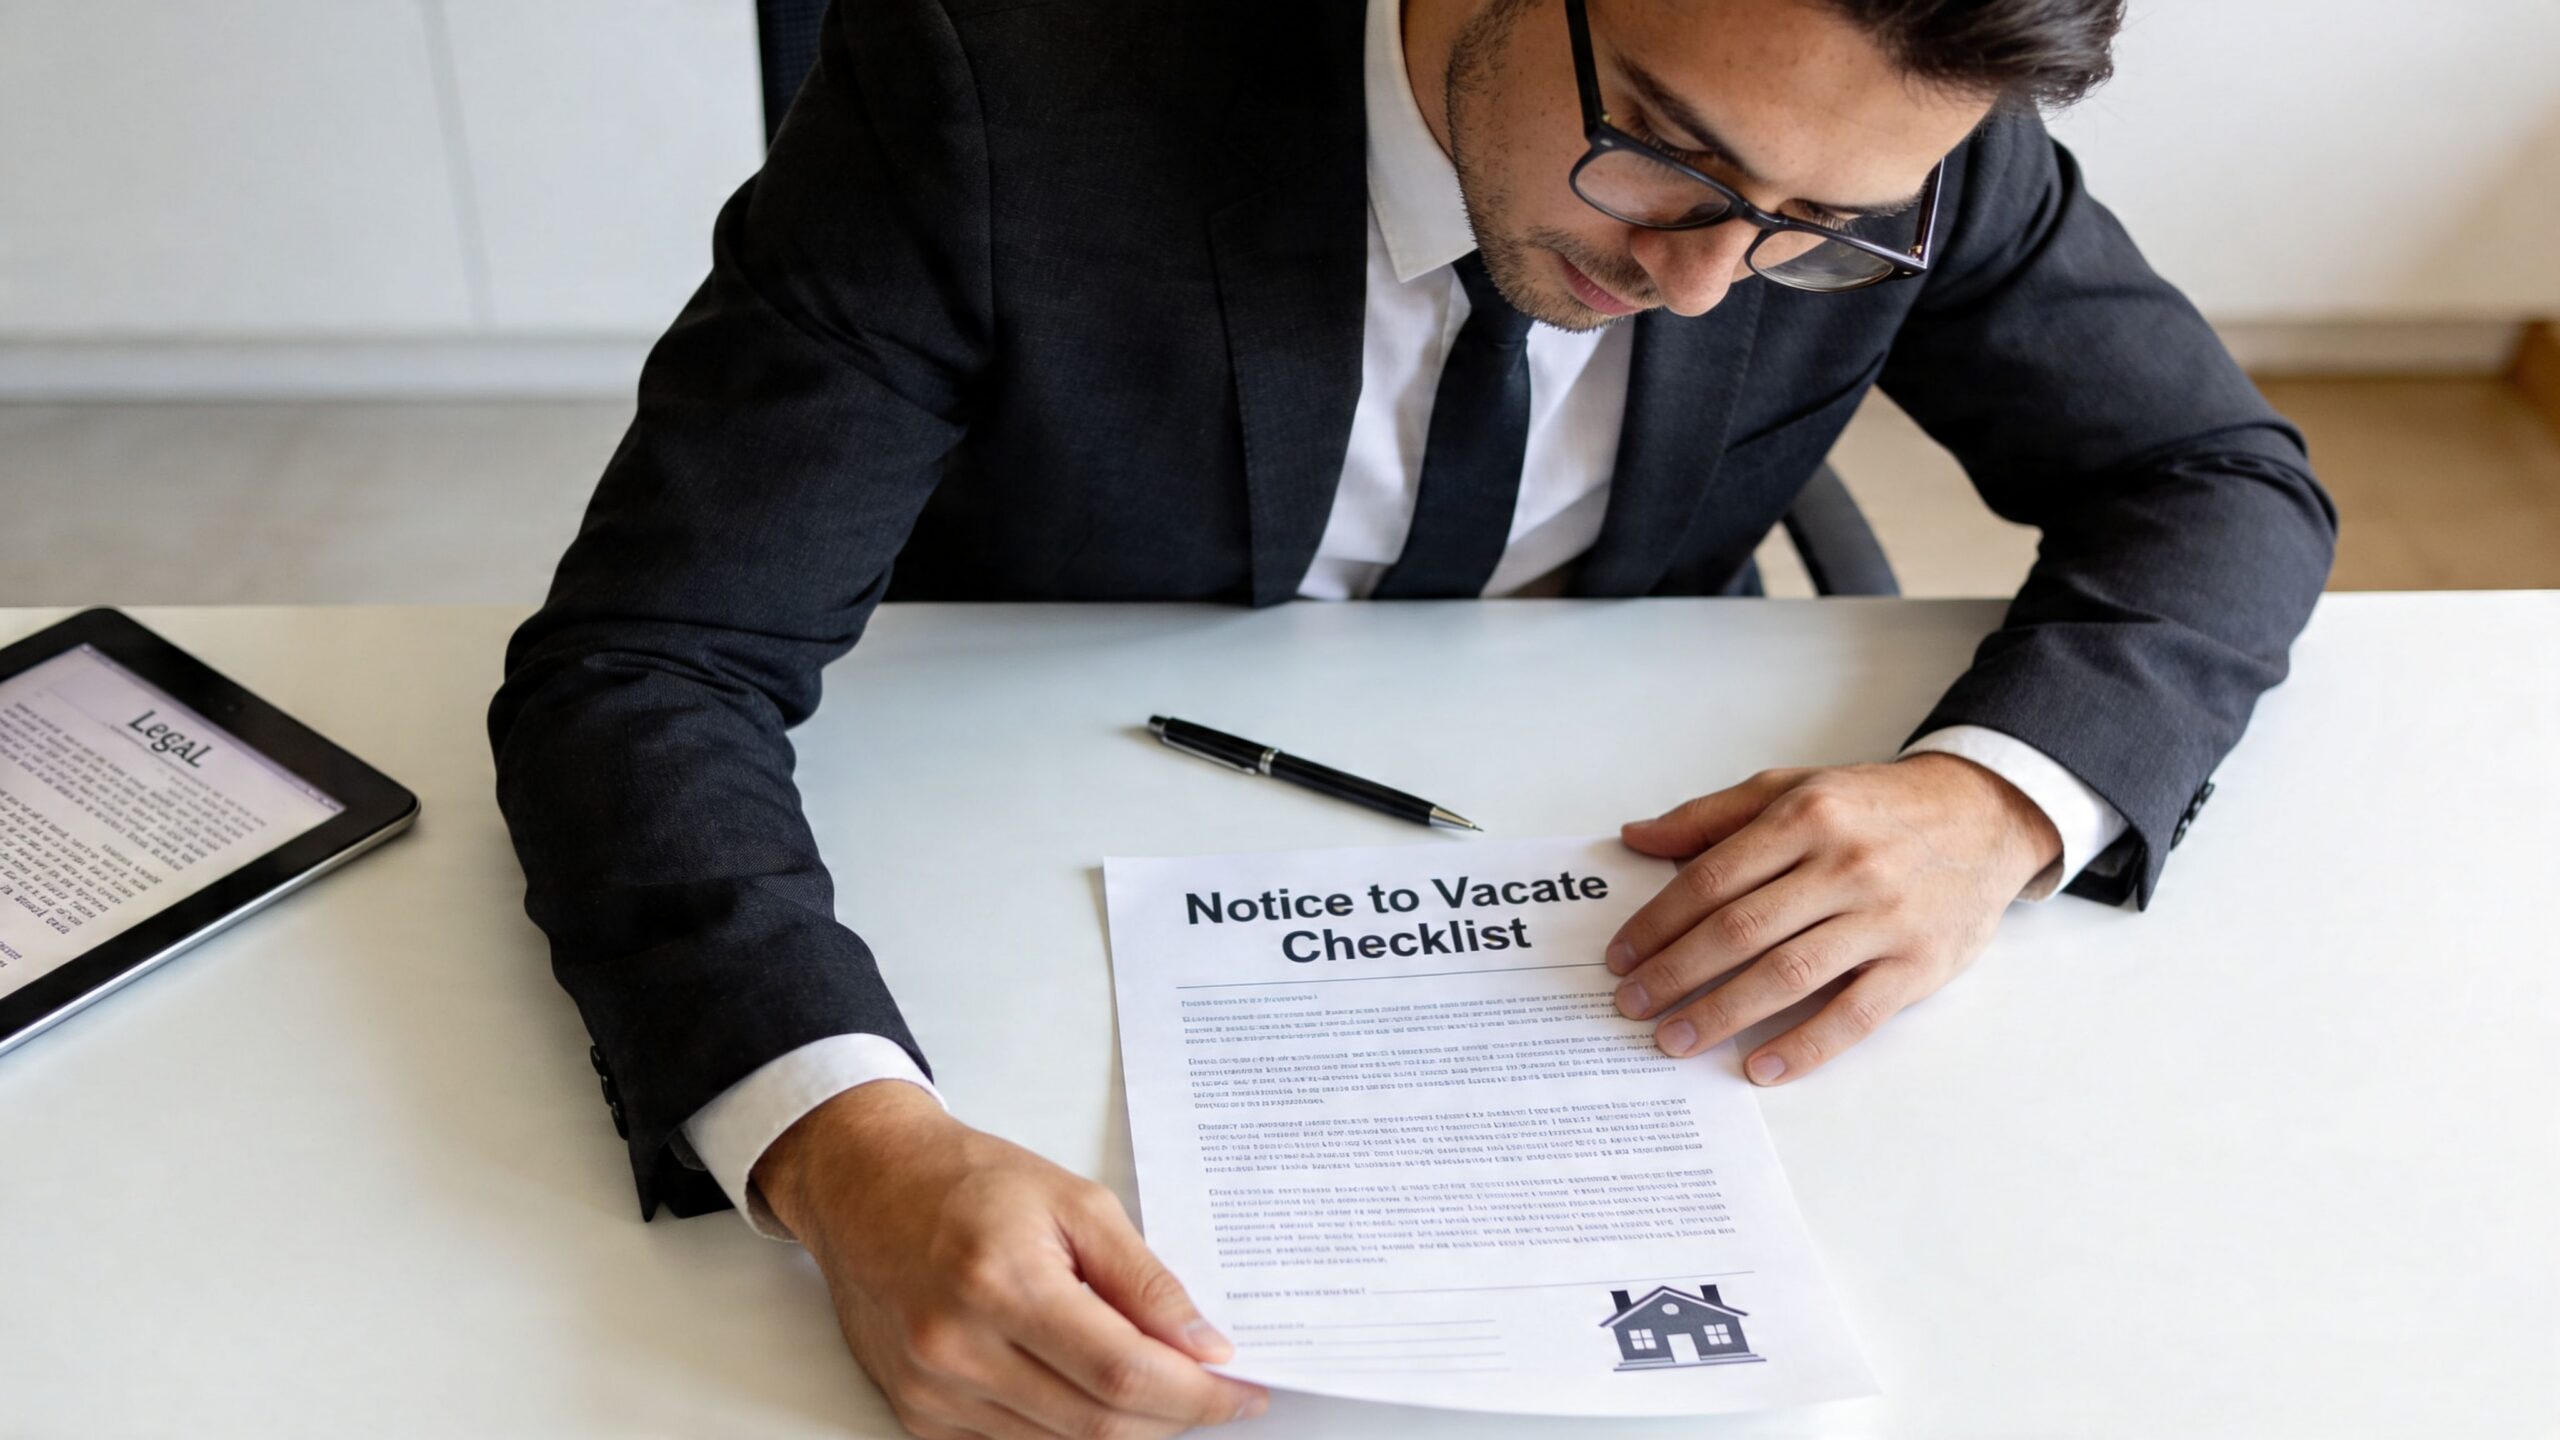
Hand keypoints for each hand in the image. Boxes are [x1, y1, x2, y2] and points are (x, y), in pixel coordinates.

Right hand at [756, 1082, 1268, 1439]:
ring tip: (1163, 1389)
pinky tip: (1094, 1396)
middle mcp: (959, 1349)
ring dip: (1126, 1428)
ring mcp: (932, 1392)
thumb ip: (1143, 1279)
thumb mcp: (1075, 1201)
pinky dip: (1067, 1432)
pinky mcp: (916, 1414)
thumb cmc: (966, 1182)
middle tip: (1216, 1394)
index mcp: (1003, 1284)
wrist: (866, 1186)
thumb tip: (1203, 1344)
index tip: (1242, 1391)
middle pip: (1097, 1424)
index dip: (1196, 1394)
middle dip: (1174, 1417)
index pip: (1122, 1372)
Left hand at [1606, 754, 2060, 1084]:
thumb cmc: (1875, 807)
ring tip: (1675, 1038)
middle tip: (1631, 1006)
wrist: (1983, 815)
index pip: (1711, 879)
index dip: (1657, 923)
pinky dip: (1804, 1045)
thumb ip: (1712, 817)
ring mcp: (1884, 917)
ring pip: (1788, 975)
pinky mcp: (1919, 963)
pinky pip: (1853, 1015)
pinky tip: (1760, 1066)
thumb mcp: (1793, 788)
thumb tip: (1637, 838)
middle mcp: (1843, 865)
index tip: (1621, 957)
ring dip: (1722, 1014)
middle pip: (1739, 930)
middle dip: (1675, 974)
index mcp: (1804, 818)